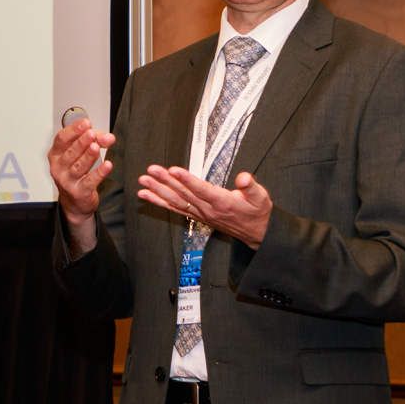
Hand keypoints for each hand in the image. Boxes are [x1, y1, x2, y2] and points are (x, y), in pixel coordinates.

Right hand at [48, 118, 113, 252]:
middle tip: (91, 133)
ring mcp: (66, 181)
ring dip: (88, 156)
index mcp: (56, 154)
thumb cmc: (77, 173)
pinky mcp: (78, 192)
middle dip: (81, 142)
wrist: (75, 201)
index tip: (85, 123)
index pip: (61, 139)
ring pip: (78, 166)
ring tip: (96, 146)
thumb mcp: (84, 153)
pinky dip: (99, 173)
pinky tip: (107, 165)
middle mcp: (58, 168)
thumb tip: (109, 137)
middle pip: (69, 153)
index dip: (73, 130)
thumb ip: (97, 141)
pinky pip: (89, 181)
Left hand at [137, 165, 271, 248]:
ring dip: (158, 191)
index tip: (174, 170)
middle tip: (151, 170)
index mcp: (222, 202)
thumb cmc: (257, 212)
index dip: (187, 180)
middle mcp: (208, 209)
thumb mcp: (261, 197)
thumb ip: (251, 187)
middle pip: (183, 194)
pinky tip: (147, 196)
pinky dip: (159, 202)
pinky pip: (175, 209)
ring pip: (176, 201)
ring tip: (143, 182)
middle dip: (166, 181)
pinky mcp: (196, 216)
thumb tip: (244, 178)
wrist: (256, 233)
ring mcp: (200, 213)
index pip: (201, 189)